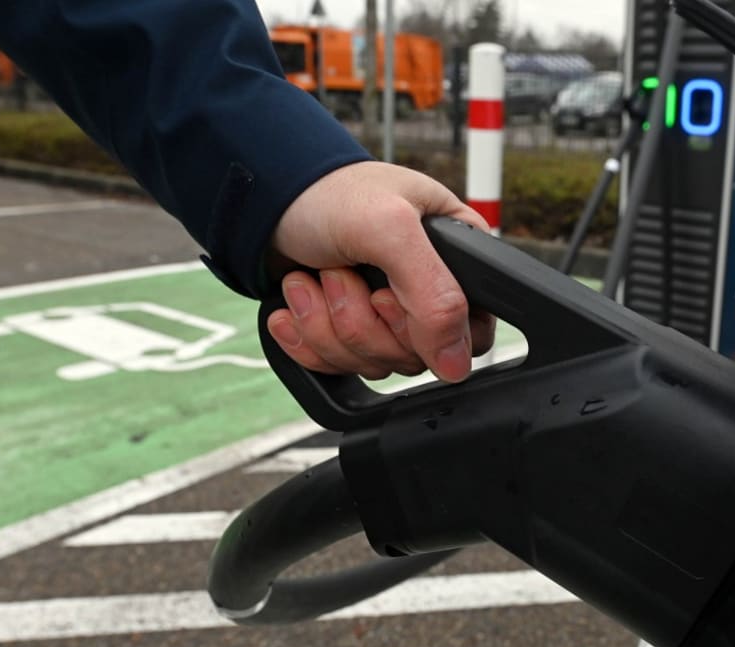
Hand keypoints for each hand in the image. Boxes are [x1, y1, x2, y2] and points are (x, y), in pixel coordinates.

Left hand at [266, 161, 495, 382]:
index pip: (470, 334)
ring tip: (314, 275)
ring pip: (372, 363)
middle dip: (360, 319)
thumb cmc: (329, 194)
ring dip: (326, 322)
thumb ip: (434, 294)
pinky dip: (307, 335)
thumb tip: (456, 364)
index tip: (384, 296)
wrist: (265, 197)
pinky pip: (338, 365)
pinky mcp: (347, 331)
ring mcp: (385, 316)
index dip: (426, 332)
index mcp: (456, 260)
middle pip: (413, 356)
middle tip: (340, 270)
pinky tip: (297, 300)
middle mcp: (426, 291)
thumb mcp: (391, 229)